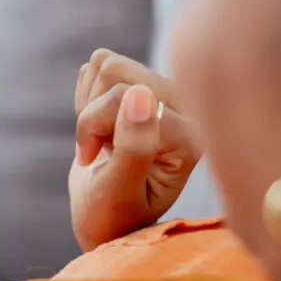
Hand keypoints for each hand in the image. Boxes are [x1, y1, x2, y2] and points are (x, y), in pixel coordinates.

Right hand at [69, 50, 201, 250]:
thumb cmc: (113, 216)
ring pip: (108, 65)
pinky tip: (103, 127)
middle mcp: (188, 109)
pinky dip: (90, 96)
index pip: (123, 97)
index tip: (96, 164)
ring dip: (91, 106)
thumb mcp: (118, 192)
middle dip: (92, 115)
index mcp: (190, 136)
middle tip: (100, 151)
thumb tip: (140, 95)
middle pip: (116, 73)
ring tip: (103, 142)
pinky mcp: (147, 83)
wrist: (106, 217)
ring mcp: (168, 93)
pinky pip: (102, 63)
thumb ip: (133, 149)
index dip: (94, 127)